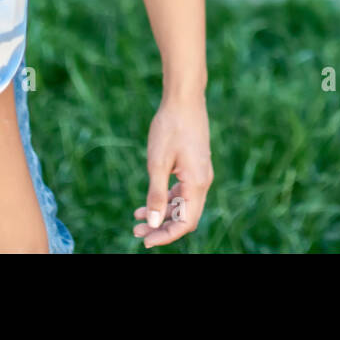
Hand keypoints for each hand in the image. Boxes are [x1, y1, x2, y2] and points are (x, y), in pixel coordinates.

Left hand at [133, 93, 212, 247]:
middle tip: (136, 231)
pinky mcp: (194, 166)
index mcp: (197, 183)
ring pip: (182, 205)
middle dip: (162, 228)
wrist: (184, 99)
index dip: (166, 236)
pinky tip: (148, 202)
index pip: (185, 223)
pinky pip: (182, 192)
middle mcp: (202, 182)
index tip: (145, 240)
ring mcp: (199, 174)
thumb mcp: (157, 163)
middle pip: (185, 217)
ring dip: (162, 215)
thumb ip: (156, 195)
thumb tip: (153, 223)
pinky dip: (166, 200)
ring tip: (137, 219)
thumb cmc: (170, 128)